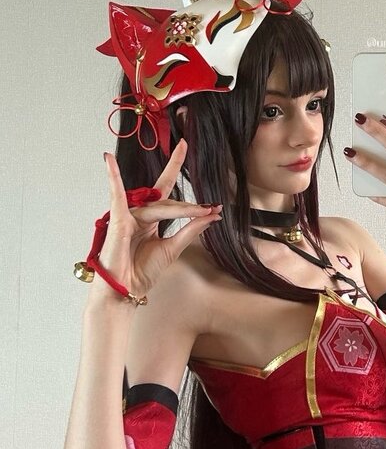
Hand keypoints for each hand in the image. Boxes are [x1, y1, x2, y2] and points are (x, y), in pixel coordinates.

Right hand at [98, 140, 221, 299]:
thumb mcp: (173, 248)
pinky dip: (113, 177)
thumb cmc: (142, 270)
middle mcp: (138, 213)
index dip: (180, 178)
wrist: (126, 289)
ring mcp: (126, 215)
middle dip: (191, 207)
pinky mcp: (117, 220)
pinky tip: (109, 159)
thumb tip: (211, 215)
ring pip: (159, 206)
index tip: (199, 173)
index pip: (167, 193)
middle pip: (168, 202)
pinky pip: (116, 196)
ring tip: (206, 210)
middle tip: (213, 207)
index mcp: (149, 219)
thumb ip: (190, 230)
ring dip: (183, 209)